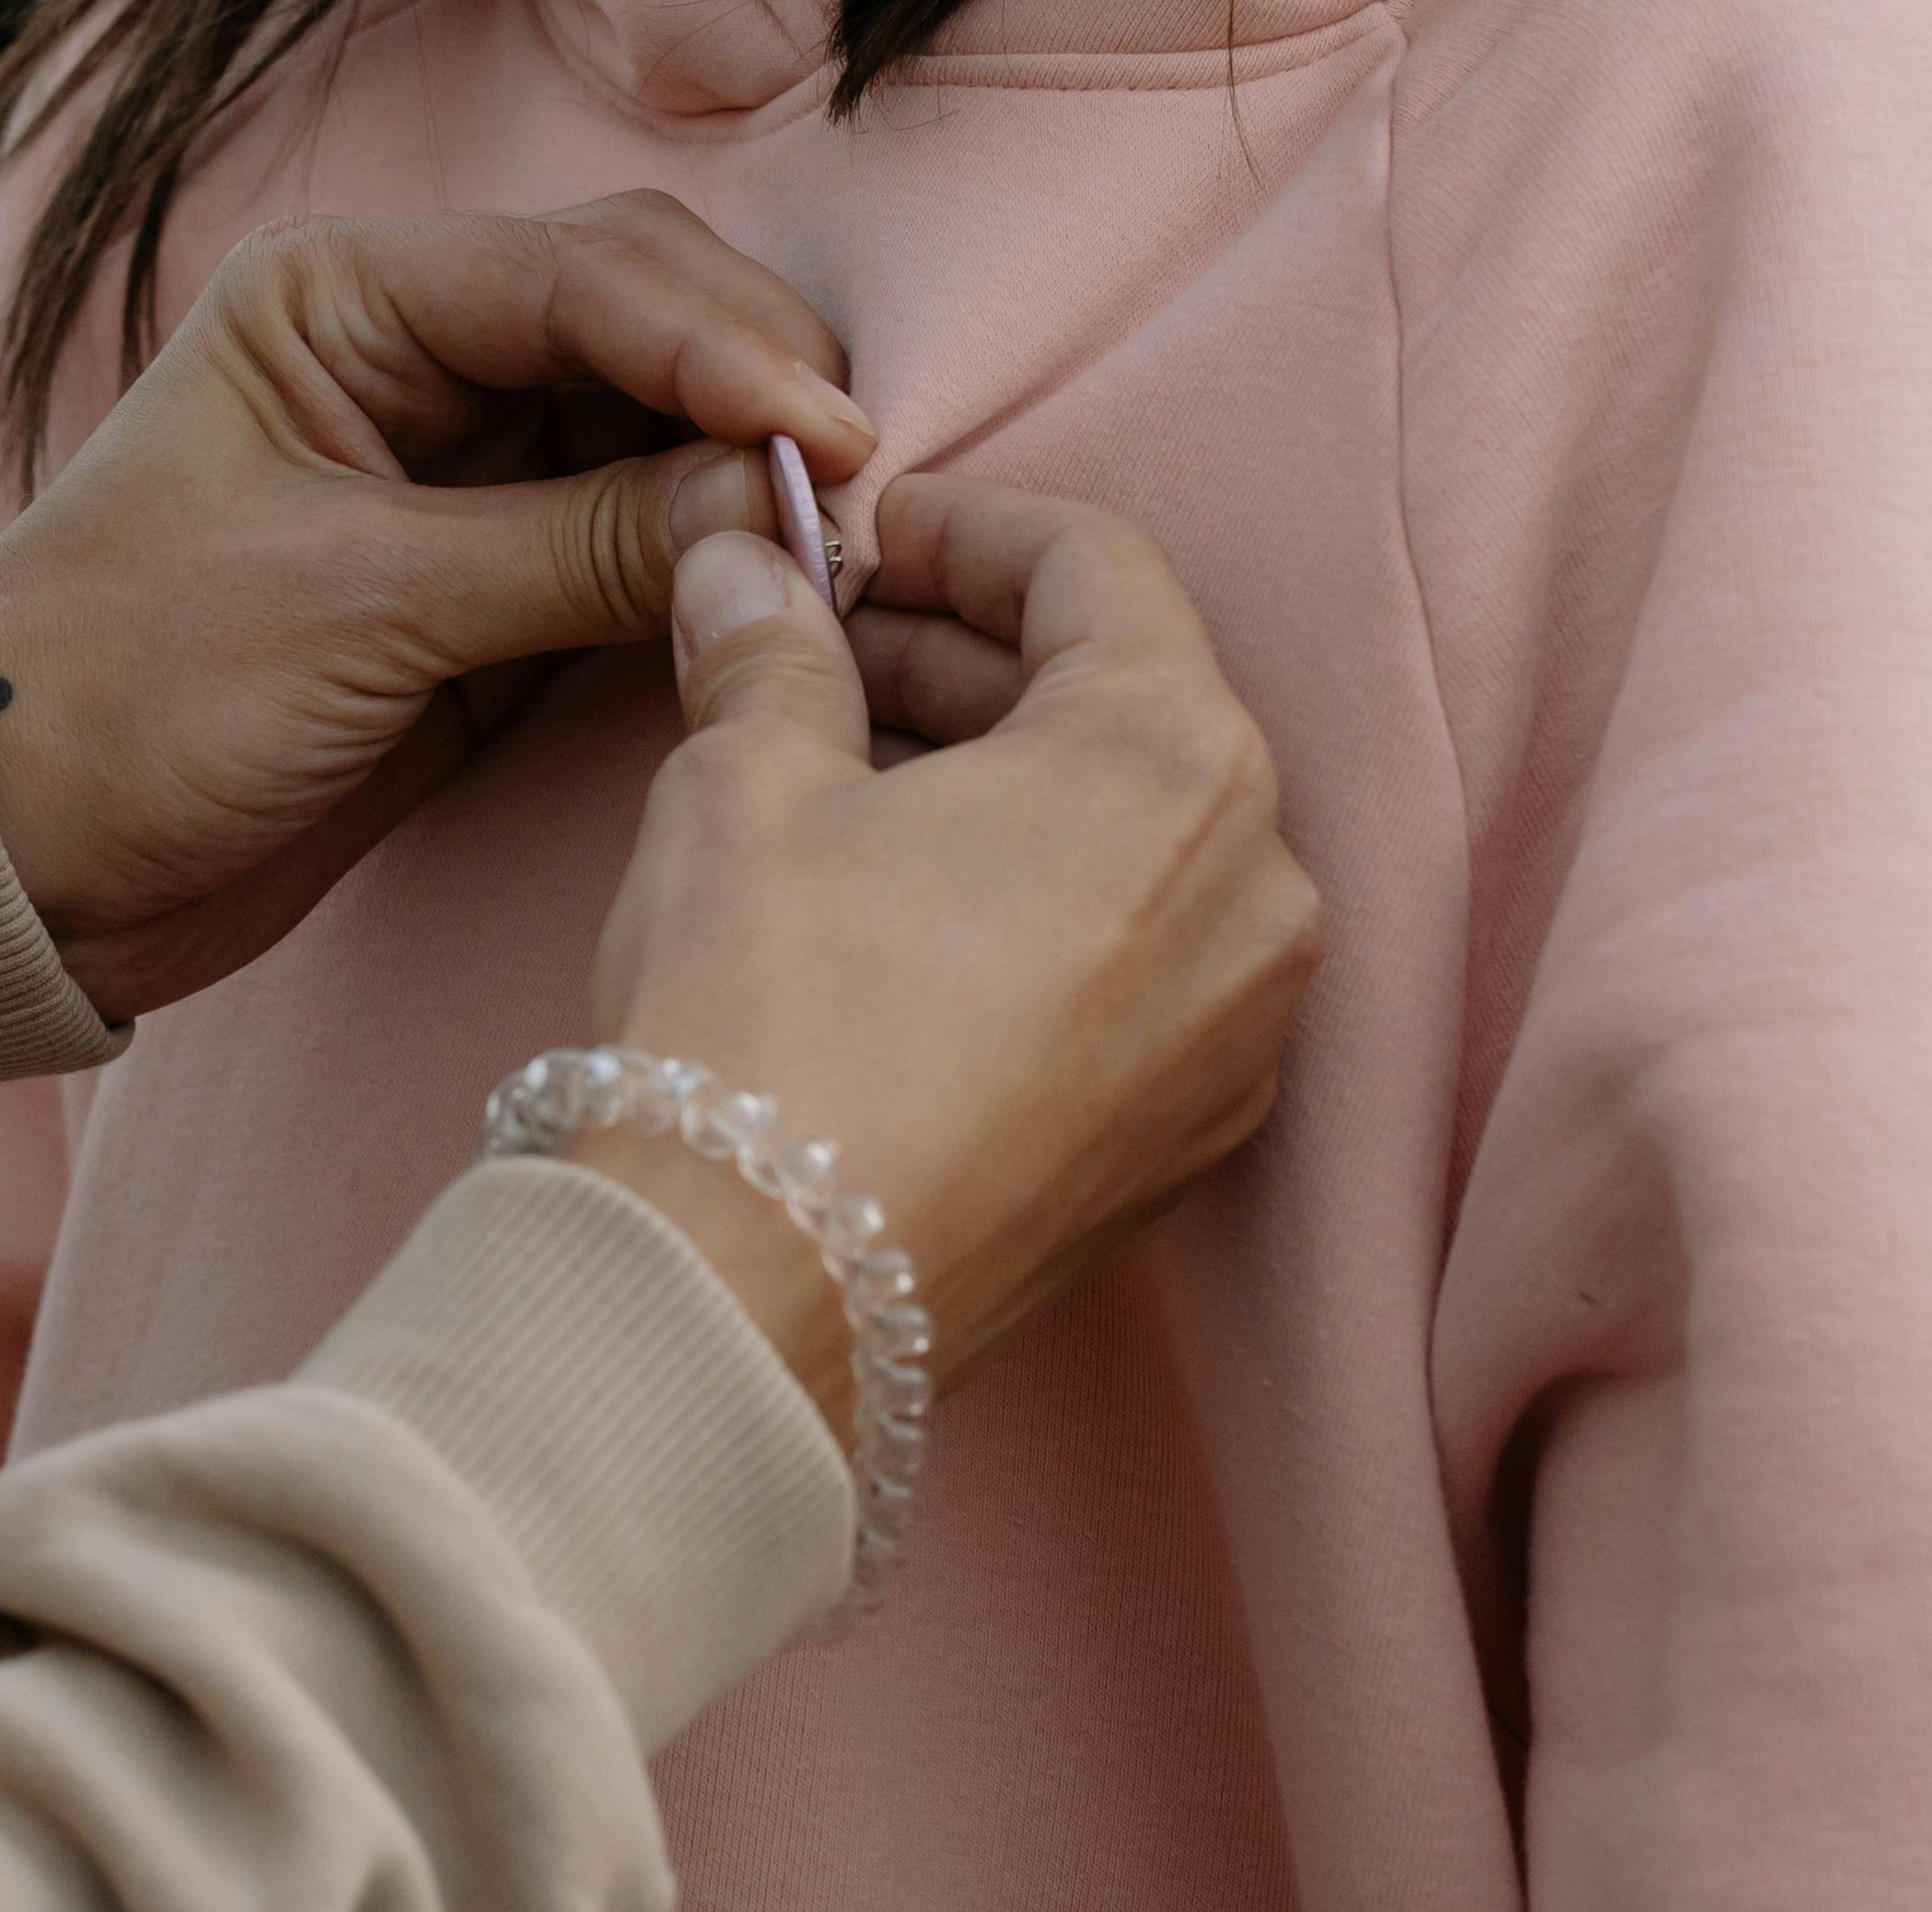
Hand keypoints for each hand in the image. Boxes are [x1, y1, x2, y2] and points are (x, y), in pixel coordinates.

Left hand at [0, 195, 876, 1021]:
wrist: (20, 868)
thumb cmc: (124, 701)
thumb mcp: (357, 608)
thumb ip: (574, 549)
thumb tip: (766, 508)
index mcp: (339, 302)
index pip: (581, 277)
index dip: (724, 348)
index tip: (832, 440)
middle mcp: (403, 364)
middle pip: (639, 326)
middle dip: (750, 396)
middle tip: (851, 498)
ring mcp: (451, 482)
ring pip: (650, 437)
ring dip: (740, 484)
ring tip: (832, 555)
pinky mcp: (476, 598)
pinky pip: (627, 553)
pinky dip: (703, 570)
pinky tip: (774, 600)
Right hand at [576, 477, 1323, 1434]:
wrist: (753, 1291)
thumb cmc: (762, 1018)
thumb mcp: (742, 782)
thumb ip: (769, 651)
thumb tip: (744, 572)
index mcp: (1173, 757)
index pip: (1092, 567)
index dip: (964, 531)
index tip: (867, 540)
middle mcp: (1258, 887)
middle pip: (1130, 707)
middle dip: (975, 665)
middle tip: (833, 656)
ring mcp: (1241, 1030)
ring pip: (1139, 845)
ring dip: (1010, 791)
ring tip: (856, 789)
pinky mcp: (1190, 1140)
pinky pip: (1140, 972)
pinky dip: (1044, 916)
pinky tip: (911, 926)